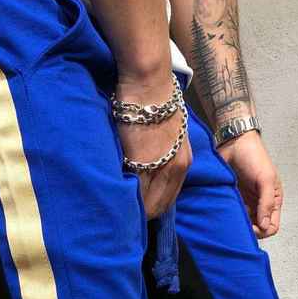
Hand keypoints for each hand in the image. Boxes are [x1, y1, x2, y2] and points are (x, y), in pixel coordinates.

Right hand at [115, 74, 192, 218]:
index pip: (168, 197)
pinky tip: (114, 192)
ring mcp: (159, 167)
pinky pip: (132, 190)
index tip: (140, 209)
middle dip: (144, 212)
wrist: (148, 85)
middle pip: (159, 205)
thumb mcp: (169, 133)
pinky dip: (124, 194)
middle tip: (128, 213)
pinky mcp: (140, 163)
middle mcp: (175, 168)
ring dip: (133, 206)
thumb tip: (147, 169)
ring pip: (146, 202)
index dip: (153, 207)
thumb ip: (161, 154)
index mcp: (183, 161)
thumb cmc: (155, 101)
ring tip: (119, 205)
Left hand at [216, 130, 282, 238]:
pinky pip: (232, 215)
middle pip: (256, 229)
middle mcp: (259, 205)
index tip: (251, 226)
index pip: (271, 227)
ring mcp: (245, 203)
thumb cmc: (254, 157)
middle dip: (249, 230)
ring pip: (243, 224)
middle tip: (237, 223)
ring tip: (230, 216)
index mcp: (273, 201)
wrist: (234, 143)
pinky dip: (229, 217)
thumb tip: (264, 226)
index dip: (262, 231)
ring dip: (237, 224)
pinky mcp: (232, 200)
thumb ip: (267, 202)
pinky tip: (224, 213)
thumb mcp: (266, 179)